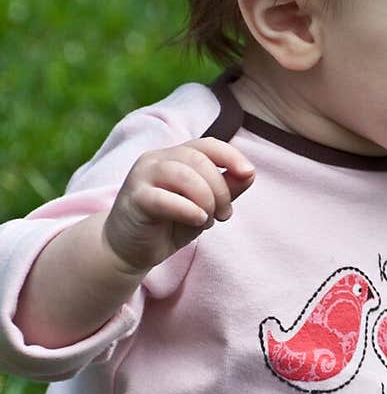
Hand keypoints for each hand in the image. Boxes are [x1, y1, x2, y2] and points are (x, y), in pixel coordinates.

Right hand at [102, 137, 255, 275]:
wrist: (130, 249)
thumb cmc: (169, 224)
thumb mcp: (204, 206)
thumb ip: (226, 189)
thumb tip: (249, 173)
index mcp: (175, 156)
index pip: (208, 145)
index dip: (231, 155)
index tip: (248, 173)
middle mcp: (157, 159)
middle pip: (199, 161)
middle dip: (221, 190)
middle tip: (224, 215)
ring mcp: (142, 176)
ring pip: (184, 175)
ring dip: (206, 200)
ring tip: (206, 220)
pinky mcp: (135, 199)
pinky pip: (165, 199)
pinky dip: (188, 210)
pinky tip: (197, 220)